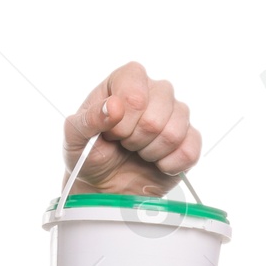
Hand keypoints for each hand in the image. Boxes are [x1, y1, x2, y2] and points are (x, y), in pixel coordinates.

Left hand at [62, 61, 201, 197]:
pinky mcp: (190, 138)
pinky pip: (188, 152)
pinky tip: (154, 163)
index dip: (122, 116)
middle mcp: (155, 90)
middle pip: (155, 116)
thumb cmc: (90, 155)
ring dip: (149, 152)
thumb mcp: (75, 138)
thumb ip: (88, 119)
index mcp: (125, 81)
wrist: (106, 184)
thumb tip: (114, 106)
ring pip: (173, 133)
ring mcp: (176, 113)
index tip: (110, 132)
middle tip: (122, 144)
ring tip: (137, 152)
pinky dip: (166, 165)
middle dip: (133, 139)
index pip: (134, 87)